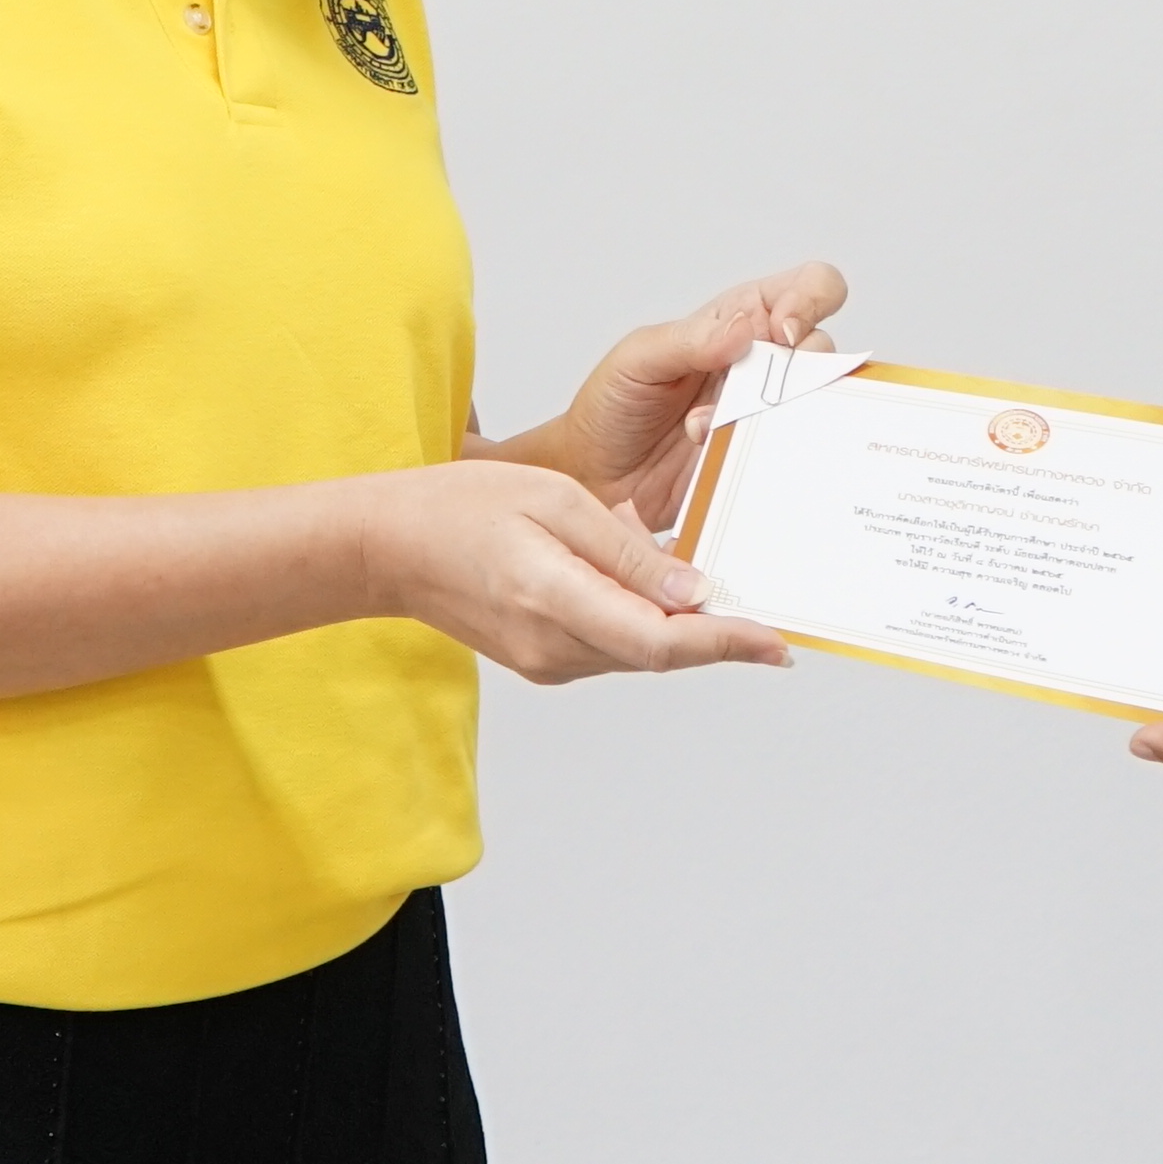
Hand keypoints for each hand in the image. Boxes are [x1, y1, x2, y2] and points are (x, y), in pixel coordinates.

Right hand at [356, 460, 791, 684]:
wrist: (387, 548)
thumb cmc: (460, 507)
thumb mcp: (554, 501)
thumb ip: (627, 549)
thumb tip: (692, 589)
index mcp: (554, 599)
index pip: (660, 640)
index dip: (725, 643)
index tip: (776, 643)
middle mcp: (553, 647)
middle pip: (659, 653)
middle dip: (716, 635)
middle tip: (767, 617)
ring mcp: (546, 662)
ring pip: (639, 652)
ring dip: (678, 626)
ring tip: (703, 585)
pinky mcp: (542, 661)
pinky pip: (612, 646)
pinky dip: (642, 620)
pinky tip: (645, 584)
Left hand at [518, 261, 849, 527]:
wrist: (592, 474)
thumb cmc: (611, 406)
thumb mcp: (639, 358)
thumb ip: (692, 338)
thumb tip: (746, 327)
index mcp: (738, 321)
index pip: (806, 289)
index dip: (810, 301)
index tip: (782, 333)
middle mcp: (761, 365)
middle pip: (824, 350)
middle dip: (797, 369)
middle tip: (751, 388)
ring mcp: (764, 414)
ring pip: (815, 406)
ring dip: (768, 414)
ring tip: (707, 424)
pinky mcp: (759, 458)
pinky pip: (788, 454)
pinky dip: (755, 452)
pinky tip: (707, 451)